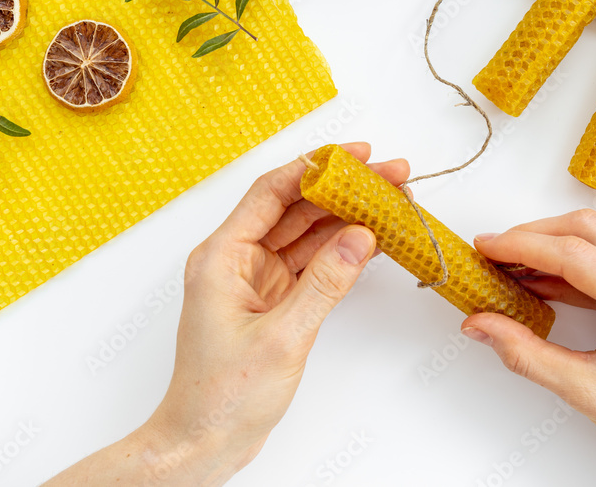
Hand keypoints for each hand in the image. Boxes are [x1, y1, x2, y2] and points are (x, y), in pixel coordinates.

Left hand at [44, 142, 408, 485]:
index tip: (357, 154)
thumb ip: (325, 283)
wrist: (204, 441)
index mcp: (222, 256)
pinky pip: (310, 263)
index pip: (272, 192)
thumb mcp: (283, 336)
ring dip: (347, 218)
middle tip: (390, 176)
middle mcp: (236, 260)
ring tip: (391, 202)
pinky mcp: (272, 300)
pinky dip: (340, 251)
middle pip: (295, 207)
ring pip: (306, 233)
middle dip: (343, 190)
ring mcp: (256, 279)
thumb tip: (361, 236)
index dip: (316, 167)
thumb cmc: (224, 395)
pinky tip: (371, 238)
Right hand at [460, 210, 595, 486]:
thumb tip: (482, 324)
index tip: (487, 248)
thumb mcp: (585, 391)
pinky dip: (579, 261)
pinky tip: (549, 279)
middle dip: (534, 236)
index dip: (521, 246)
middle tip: (495, 253)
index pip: (574, 253)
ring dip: (556, 245)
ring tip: (516, 268)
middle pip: (588, 229)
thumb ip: (525, 352)